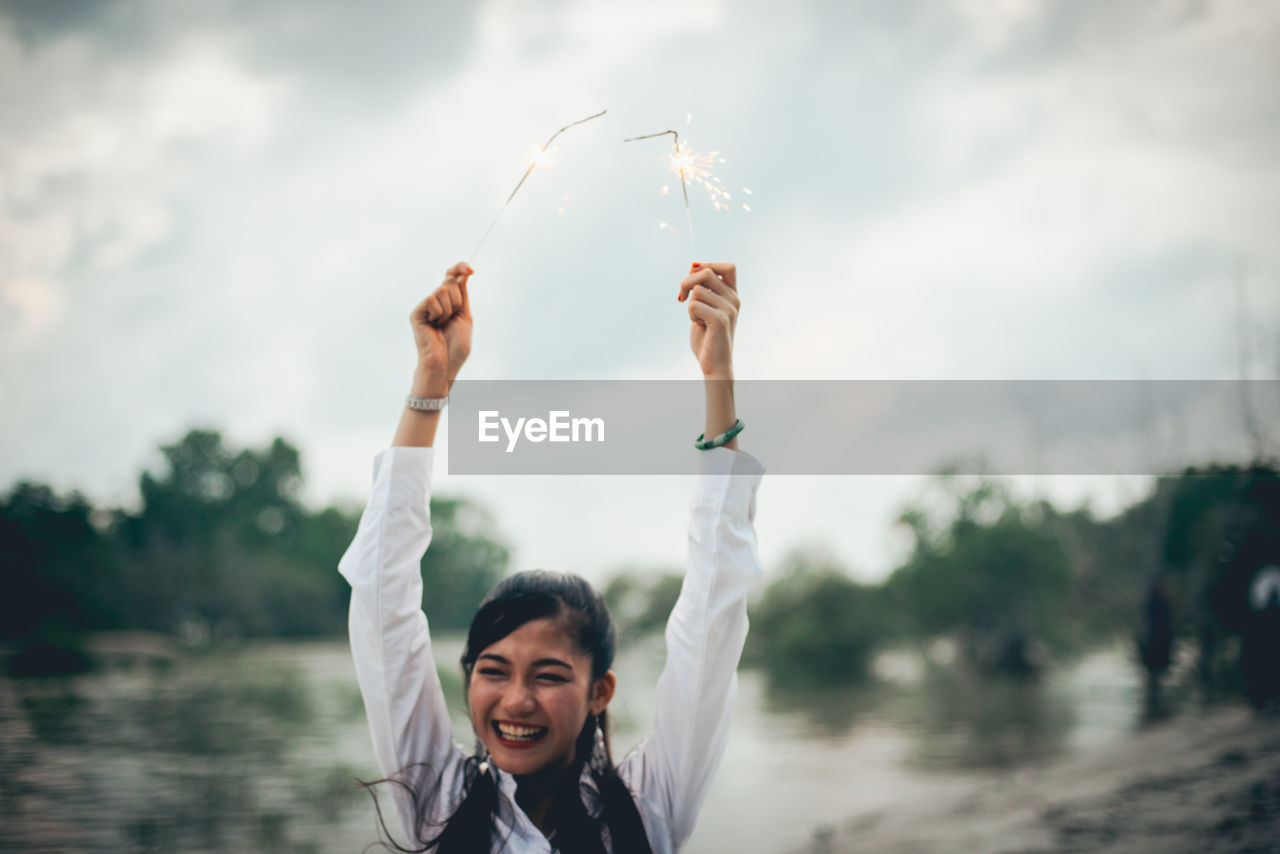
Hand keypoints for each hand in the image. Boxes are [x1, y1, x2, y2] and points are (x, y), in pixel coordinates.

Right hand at [409, 261, 472, 396]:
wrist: (445, 363)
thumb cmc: (456, 346)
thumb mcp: (465, 316)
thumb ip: (463, 294)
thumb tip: (463, 273)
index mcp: (449, 301)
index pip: (452, 276)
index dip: (460, 268)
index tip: (471, 269)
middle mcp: (436, 301)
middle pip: (450, 282)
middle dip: (458, 300)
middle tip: (453, 318)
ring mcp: (426, 306)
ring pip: (442, 290)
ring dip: (449, 309)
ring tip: (443, 325)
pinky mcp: (417, 312)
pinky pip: (432, 299)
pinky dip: (439, 313)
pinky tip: (434, 325)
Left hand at [678, 262, 738, 378]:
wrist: (715, 365)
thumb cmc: (707, 338)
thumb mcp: (704, 308)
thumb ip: (702, 289)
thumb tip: (693, 266)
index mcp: (732, 296)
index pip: (728, 267)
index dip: (708, 264)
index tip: (692, 270)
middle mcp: (734, 300)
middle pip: (706, 273)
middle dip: (687, 282)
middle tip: (680, 297)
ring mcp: (729, 309)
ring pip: (698, 290)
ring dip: (689, 304)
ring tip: (697, 319)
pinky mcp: (720, 319)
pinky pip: (695, 305)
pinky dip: (691, 315)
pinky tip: (699, 325)